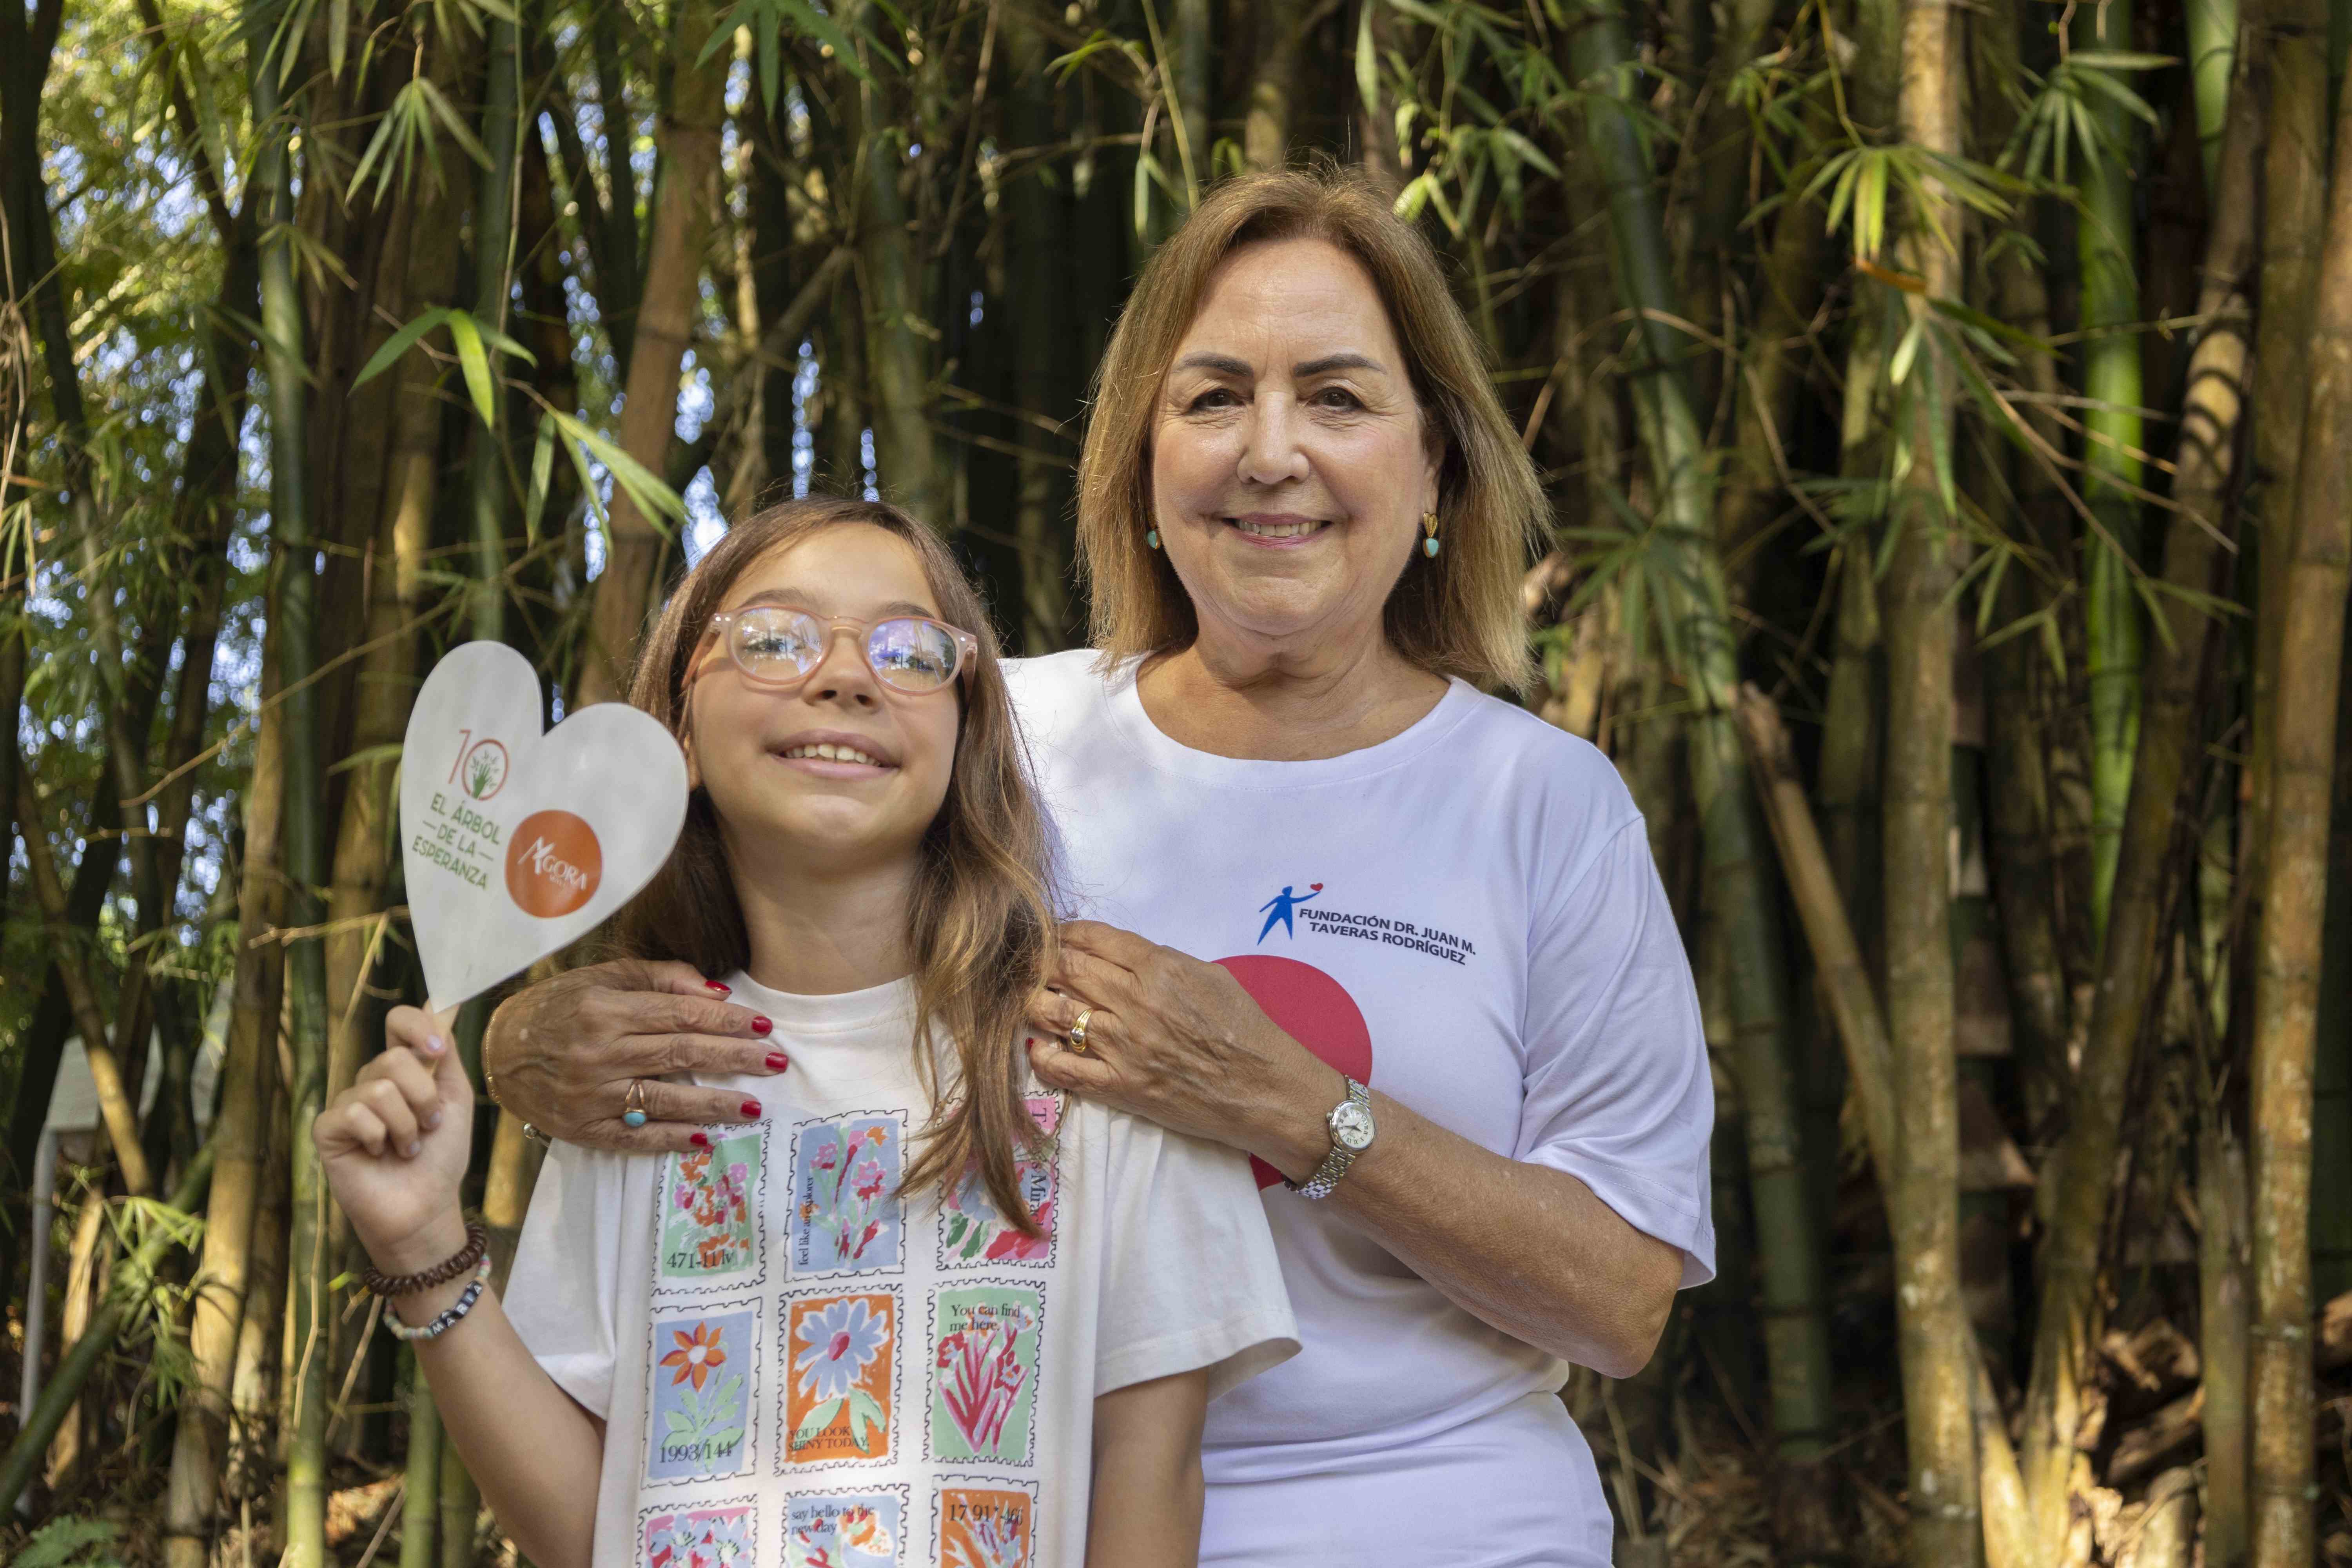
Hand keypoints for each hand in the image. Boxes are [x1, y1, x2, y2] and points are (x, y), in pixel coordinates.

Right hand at [314, 1007, 476, 1274]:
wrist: (426, 1205)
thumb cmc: (442, 1155)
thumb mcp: (455, 1097)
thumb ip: (445, 1053)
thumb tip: (443, 1002)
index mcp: (403, 1068)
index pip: (399, 1022)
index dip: (418, 1026)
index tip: (438, 1051)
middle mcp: (371, 1079)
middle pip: (394, 1057)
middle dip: (423, 1098)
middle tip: (427, 1126)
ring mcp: (347, 1103)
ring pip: (379, 1087)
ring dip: (406, 1124)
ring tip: (407, 1146)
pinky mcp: (328, 1129)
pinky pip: (355, 1113)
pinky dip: (380, 1137)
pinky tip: (381, 1154)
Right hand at [479, 959, 785, 1152]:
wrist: (499, 1050)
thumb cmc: (558, 1007)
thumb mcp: (603, 978)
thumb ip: (662, 978)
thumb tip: (718, 994)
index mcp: (603, 1010)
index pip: (680, 1015)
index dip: (726, 1022)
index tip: (763, 1025)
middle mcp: (598, 1053)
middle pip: (681, 1055)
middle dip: (735, 1058)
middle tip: (776, 1062)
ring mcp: (590, 1096)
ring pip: (665, 1100)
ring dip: (715, 1104)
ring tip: (755, 1107)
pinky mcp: (583, 1129)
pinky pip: (635, 1137)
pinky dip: (671, 1140)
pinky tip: (704, 1139)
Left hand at [1023, 921, 1340, 1172]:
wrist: (1266, 1090)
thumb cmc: (1246, 1029)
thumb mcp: (1211, 976)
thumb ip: (1163, 961)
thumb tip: (1122, 956)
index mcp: (1160, 968)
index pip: (1092, 938)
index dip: (1064, 933)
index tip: (1055, 937)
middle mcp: (1135, 1002)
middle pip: (1065, 969)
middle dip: (1041, 963)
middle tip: (1031, 965)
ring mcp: (1124, 1046)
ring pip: (1054, 1014)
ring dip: (1034, 1003)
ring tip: (1031, 1001)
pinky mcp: (1121, 1086)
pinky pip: (1064, 1069)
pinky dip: (1042, 1056)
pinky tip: (1038, 1047)